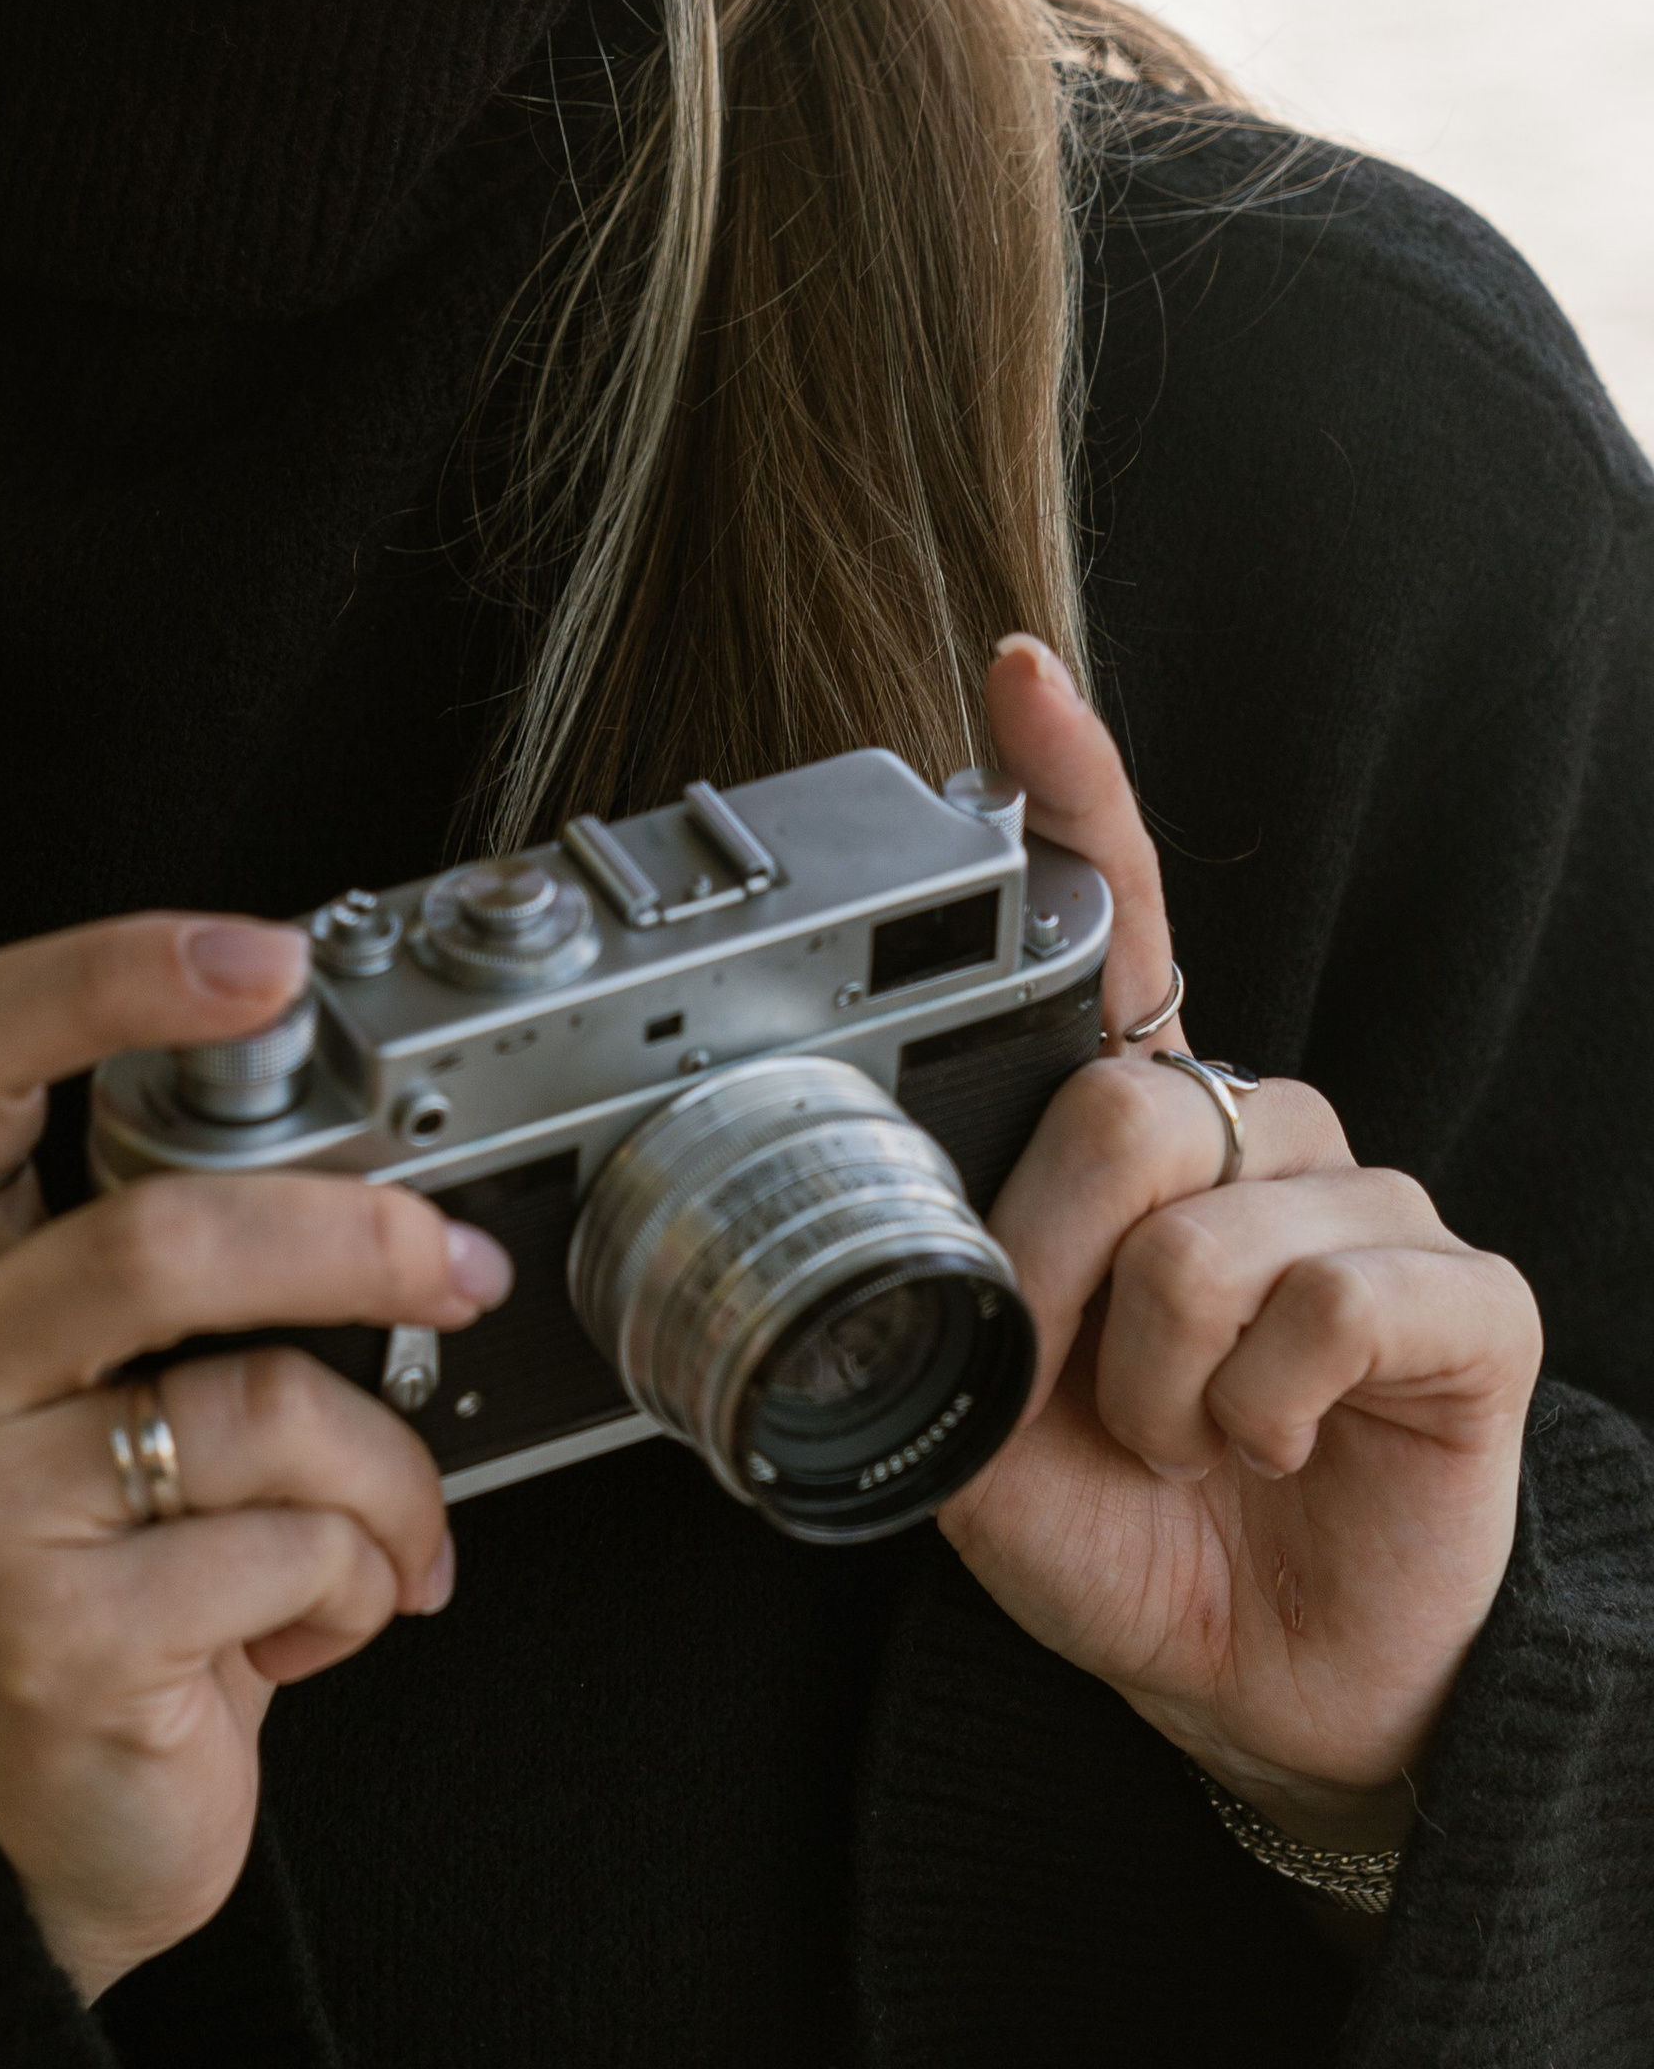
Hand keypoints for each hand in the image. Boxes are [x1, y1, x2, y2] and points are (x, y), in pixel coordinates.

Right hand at [0, 913, 511, 2001]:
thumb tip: (393, 1166)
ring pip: (257, 1403)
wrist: (71, 1812)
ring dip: (386, 1472)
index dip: (111, 973)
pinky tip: (308, 1624)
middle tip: (453, 1266)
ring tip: (386, 1528)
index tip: (265, 958)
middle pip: (159, 1233)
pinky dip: (359, 1582)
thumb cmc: (131, 1557)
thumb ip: (200, 1255)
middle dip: (355, 1241)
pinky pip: (284, 1544)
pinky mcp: (39, 1631)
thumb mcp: (133, 1374)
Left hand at [937, 639, 1542, 1844]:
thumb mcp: (979, 1425)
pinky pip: (1333, 1303)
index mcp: (1136, 1127)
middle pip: (1124, 1103)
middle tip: (1067, 1391)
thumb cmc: (1127, 1529)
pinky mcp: (1466, 1298)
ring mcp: (1368, 1202)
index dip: (1072, 788)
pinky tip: (1281, 1448)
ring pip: (1214, 1227)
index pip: (1114, 920)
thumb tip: (892, 1232)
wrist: (1256, 1684)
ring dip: (1159, 1378)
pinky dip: (1271, 1408)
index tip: (1017, 675)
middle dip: (1054, 1274)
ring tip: (1186, 1439)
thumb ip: (939, 1309)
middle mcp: (1255, 1130)